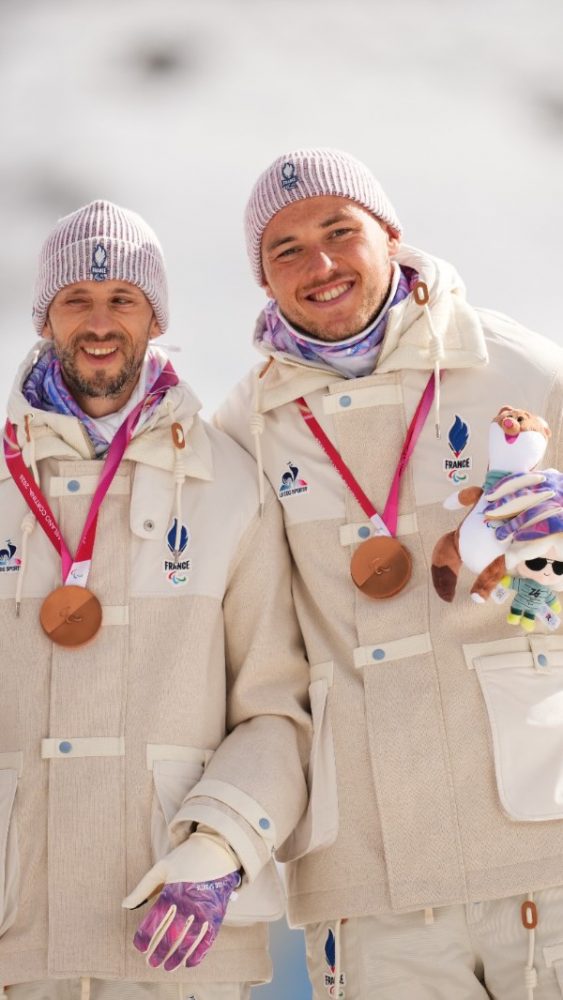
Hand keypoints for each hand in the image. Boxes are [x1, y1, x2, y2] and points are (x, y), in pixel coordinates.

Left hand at [123, 826, 240, 969]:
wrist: (216, 848)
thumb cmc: (185, 858)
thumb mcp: (161, 867)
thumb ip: (143, 888)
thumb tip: (125, 905)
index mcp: (171, 892)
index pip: (155, 922)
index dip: (145, 938)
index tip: (140, 947)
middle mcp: (187, 903)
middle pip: (171, 936)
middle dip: (160, 952)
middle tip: (152, 962)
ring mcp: (204, 910)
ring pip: (189, 941)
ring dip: (177, 957)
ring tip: (168, 966)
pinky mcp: (217, 913)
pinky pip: (208, 938)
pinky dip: (199, 953)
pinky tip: (190, 962)